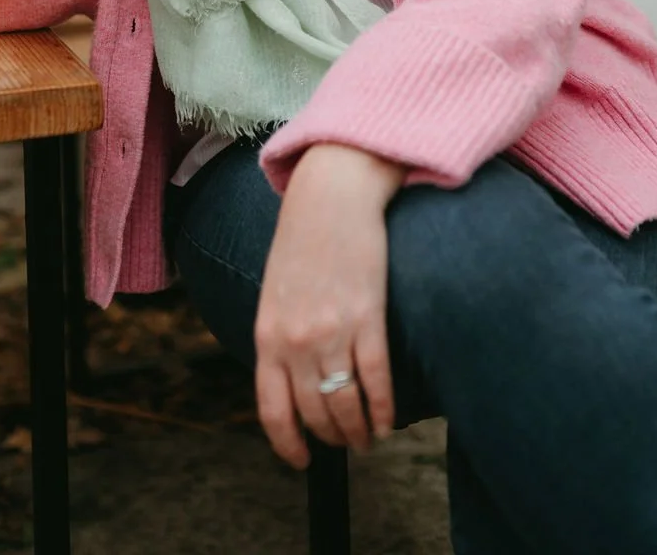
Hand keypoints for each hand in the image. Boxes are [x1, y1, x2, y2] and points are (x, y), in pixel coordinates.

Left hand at [254, 143, 405, 469]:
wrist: (331, 195)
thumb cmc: (303, 240)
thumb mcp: (275, 291)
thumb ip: (280, 336)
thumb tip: (291, 381)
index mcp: (268, 334)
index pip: (272, 409)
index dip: (288, 444)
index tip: (302, 460)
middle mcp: (296, 340)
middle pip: (314, 413)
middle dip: (331, 438)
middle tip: (345, 445)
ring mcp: (333, 331)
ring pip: (346, 405)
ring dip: (359, 432)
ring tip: (368, 439)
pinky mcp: (368, 317)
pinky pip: (377, 380)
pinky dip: (385, 410)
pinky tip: (389, 421)